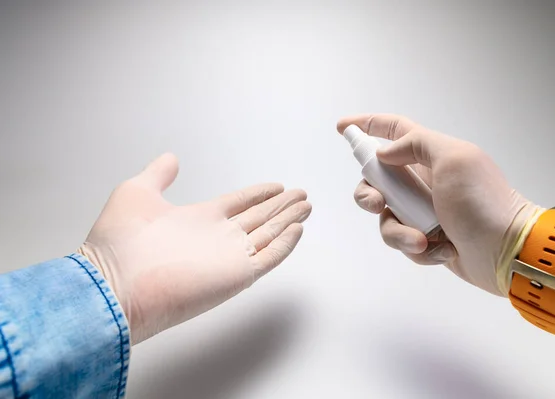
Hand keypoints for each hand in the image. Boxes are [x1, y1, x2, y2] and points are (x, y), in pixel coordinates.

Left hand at [77, 153, 311, 343]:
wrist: (115, 283)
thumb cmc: (118, 241)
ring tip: (306, 205)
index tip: (277, 186)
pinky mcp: (237, 275)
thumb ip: (158, 175)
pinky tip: (297, 230)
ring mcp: (229, 257)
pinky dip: (285, 244)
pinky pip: (268, 257)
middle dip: (281, 206)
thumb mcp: (137, 193)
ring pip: (269, 234)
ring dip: (288, 219)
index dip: (259, 194)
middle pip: (259, 218)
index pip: (239, 204)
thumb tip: (171, 158)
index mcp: (199, 218)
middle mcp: (218, 237)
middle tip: (302, 195)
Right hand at [337, 114, 541, 295]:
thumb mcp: (455, 159)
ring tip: (422, 241)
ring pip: (387, 218)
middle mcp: (423, 181)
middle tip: (378, 205)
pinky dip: (419, 249)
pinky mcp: (427, 240)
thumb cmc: (482, 201)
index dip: (366, 126)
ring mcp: (424, 212)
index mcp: (430, 156)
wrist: (508, 251)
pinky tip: (442, 251)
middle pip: (376, 181)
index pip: (393, 131)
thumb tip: (384, 154)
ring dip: (399, 232)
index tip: (342, 128)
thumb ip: (417, 145)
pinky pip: (404, 242)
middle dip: (370, 195)